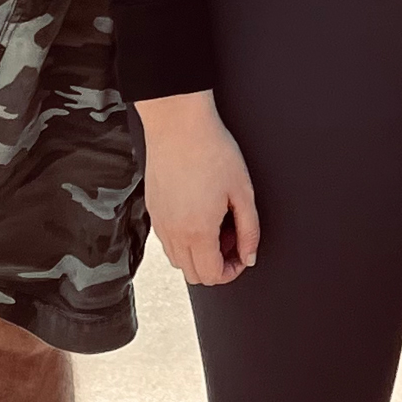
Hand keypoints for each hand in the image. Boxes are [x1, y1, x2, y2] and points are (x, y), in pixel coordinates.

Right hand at [138, 92, 260, 284]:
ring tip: (217, 223)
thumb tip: (250, 257)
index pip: (211, 276)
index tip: (242, 253)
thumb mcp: (242, 191)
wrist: (178, 125)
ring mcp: (159, 223)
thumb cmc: (213, 151)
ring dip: (199, 253)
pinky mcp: (152, 210)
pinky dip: (184, 239)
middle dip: (216, 264)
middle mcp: (174, 233)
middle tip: (232, 237)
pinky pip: (167, 240)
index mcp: (198, 231)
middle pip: (193, 274)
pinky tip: (199, 212)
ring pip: (178, 260)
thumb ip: (249, 230)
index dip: (232, 271)